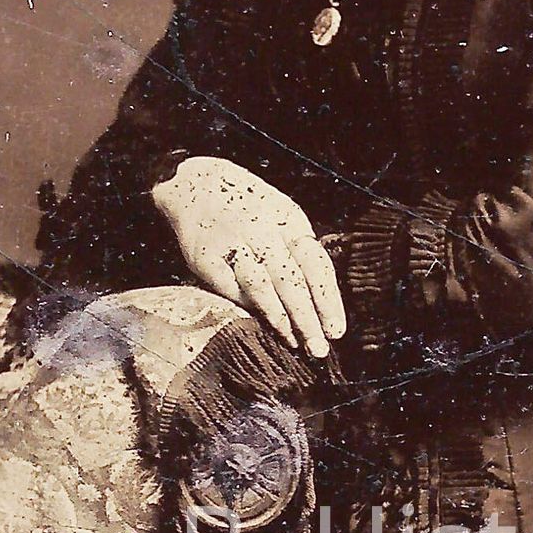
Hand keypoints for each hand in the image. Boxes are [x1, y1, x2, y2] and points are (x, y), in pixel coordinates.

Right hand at [152, 157, 346, 359]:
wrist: (196, 183)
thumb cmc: (248, 207)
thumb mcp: (280, 215)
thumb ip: (298, 251)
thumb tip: (321, 301)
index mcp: (289, 221)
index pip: (316, 265)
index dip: (328, 300)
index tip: (336, 329)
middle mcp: (263, 231)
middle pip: (292, 281)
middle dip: (308, 319)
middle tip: (319, 349)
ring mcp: (234, 244)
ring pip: (263, 287)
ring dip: (281, 318)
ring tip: (295, 342)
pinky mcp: (208, 258)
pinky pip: (233, 289)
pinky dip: (250, 308)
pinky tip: (263, 325)